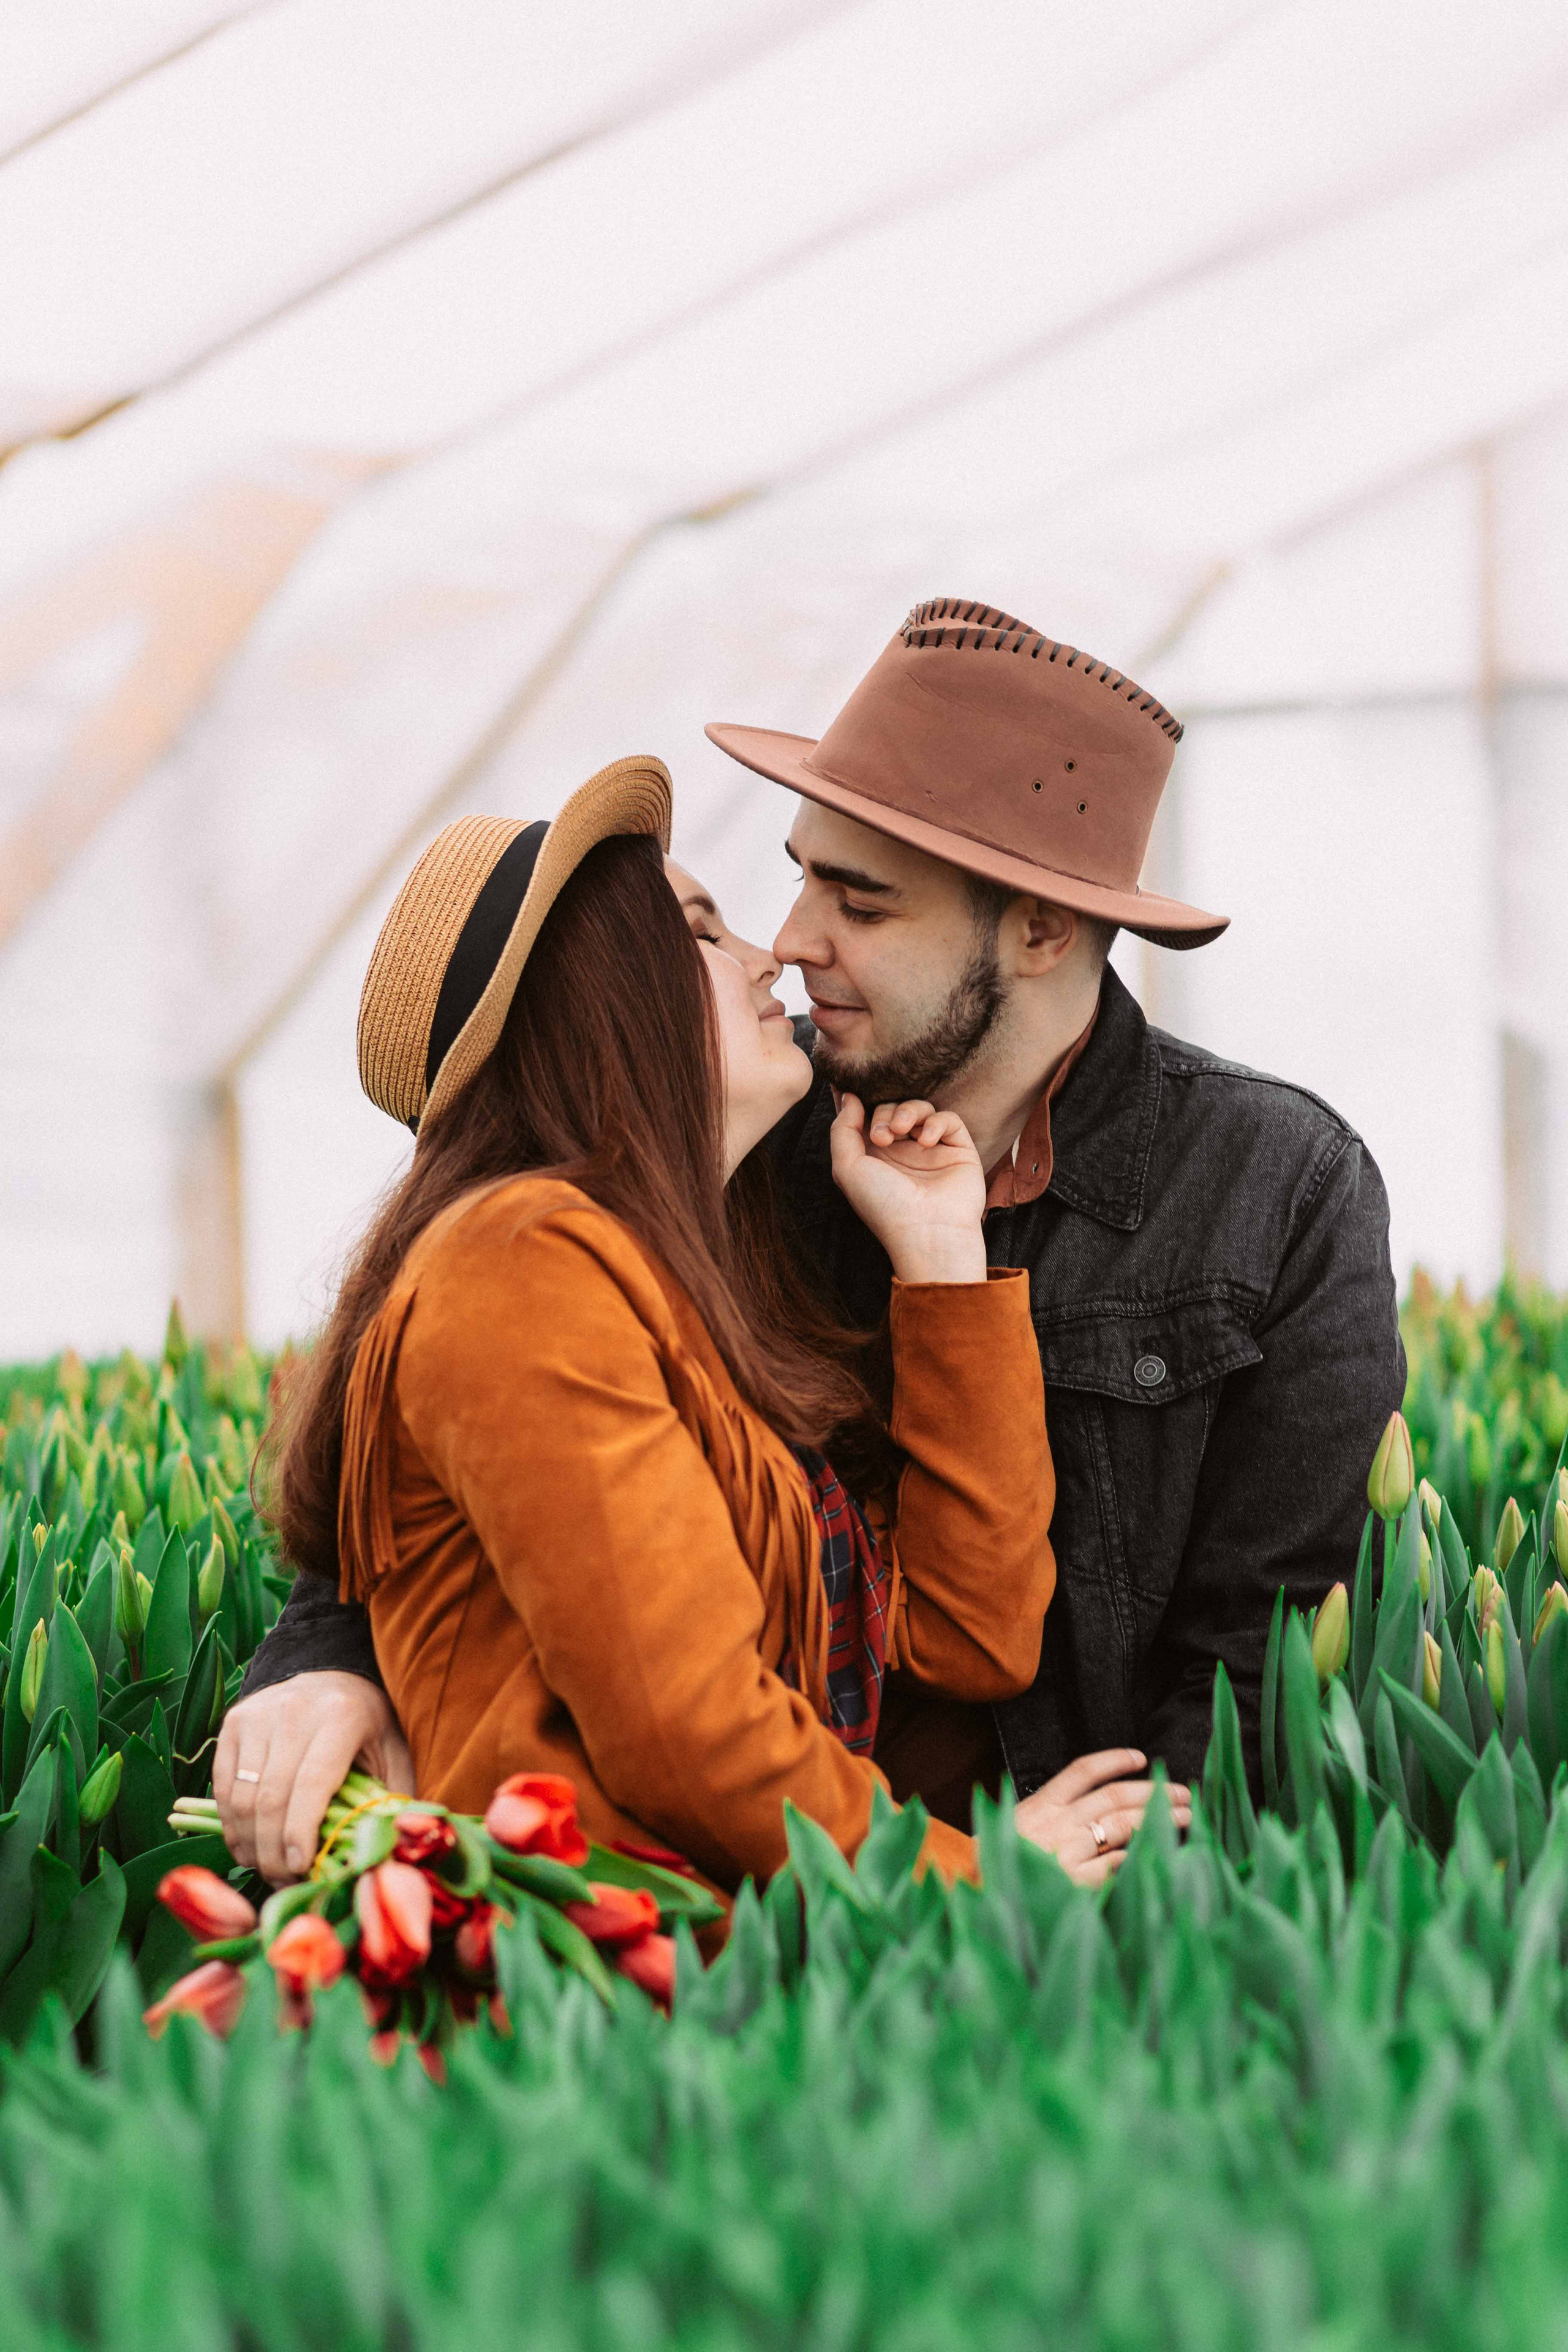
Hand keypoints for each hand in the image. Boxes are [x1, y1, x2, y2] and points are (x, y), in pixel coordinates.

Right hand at [213, 1672, 413, 1883]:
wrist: (331, 1674)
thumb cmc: (367, 1723)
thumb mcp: (392, 1751)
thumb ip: (391, 1798)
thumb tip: (384, 1852)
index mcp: (341, 1717)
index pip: (312, 1784)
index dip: (301, 1832)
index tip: (300, 1868)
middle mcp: (295, 1711)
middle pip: (271, 1797)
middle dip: (273, 1851)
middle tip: (283, 1881)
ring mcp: (258, 1715)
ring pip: (243, 1796)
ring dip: (250, 1843)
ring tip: (266, 1868)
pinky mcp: (234, 1723)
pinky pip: (224, 1785)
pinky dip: (231, 1823)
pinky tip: (247, 1846)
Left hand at [829, 1094, 986, 1283]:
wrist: (927, 1231)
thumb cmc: (883, 1205)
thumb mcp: (847, 1168)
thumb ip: (842, 1129)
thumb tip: (848, 1095)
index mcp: (873, 1157)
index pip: (865, 1118)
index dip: (856, 1101)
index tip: (845, 1083)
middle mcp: (901, 1151)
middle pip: (891, 1107)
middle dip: (883, 1112)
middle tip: (882, 1136)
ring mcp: (931, 1150)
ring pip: (920, 1108)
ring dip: (907, 1112)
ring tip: (902, 1131)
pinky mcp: (958, 1149)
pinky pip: (948, 1119)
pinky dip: (936, 1122)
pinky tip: (926, 1141)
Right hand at [1014, 1748, 1189, 1885]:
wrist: (976, 1892)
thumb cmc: (1001, 1863)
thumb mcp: (1018, 1826)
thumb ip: (1052, 1814)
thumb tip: (1097, 1807)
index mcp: (1042, 1804)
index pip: (1083, 1770)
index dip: (1115, 1760)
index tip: (1142, 1758)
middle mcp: (1057, 1822)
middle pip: (1114, 1796)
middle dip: (1153, 1791)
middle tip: (1183, 1793)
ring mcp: (1066, 1850)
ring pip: (1122, 1825)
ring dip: (1157, 1819)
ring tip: (1183, 1817)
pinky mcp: (1074, 1880)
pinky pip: (1115, 1864)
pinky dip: (1137, 1856)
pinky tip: (1157, 1852)